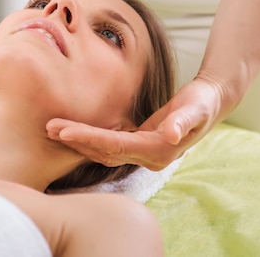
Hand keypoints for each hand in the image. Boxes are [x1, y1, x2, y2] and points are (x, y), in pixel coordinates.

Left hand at [46, 79, 226, 170]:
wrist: (211, 102)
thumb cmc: (204, 102)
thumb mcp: (197, 108)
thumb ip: (183, 121)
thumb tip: (170, 134)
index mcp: (158, 151)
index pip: (116, 147)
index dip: (89, 139)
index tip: (64, 130)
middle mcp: (148, 157)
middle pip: (104, 152)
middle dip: (76, 141)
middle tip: (48, 127)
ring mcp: (142, 153)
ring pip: (103, 151)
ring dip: (78, 141)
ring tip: (52, 128)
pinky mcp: (138, 144)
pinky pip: (108, 145)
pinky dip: (89, 138)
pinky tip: (72, 131)